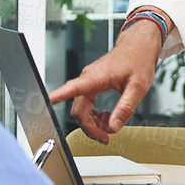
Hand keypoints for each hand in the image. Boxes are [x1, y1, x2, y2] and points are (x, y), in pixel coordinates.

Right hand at [46, 22, 163, 142]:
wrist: (138, 46)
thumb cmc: (137, 60)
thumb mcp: (137, 87)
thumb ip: (125, 108)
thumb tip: (113, 127)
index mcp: (95, 77)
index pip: (72, 89)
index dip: (57, 97)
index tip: (46, 102)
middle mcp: (88, 79)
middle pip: (78, 111)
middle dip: (90, 128)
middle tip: (105, 138)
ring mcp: (88, 82)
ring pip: (82, 111)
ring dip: (93, 123)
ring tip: (111, 126)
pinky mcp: (91, 84)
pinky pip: (86, 106)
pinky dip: (95, 116)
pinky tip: (108, 116)